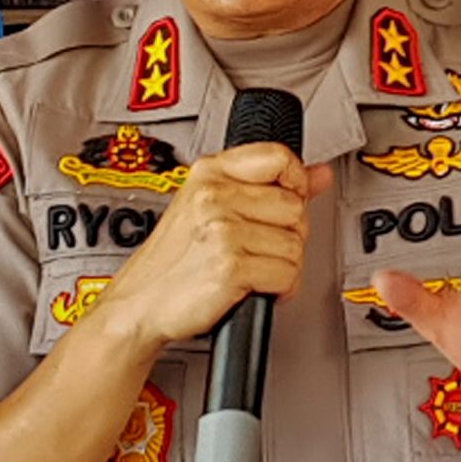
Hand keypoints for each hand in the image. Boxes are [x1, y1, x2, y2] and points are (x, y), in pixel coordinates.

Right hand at [93, 140, 324, 353]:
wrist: (141, 304)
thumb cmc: (175, 260)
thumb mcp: (211, 207)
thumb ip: (270, 185)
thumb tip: (319, 174)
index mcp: (210, 174)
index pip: (279, 157)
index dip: (295, 183)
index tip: (289, 200)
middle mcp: (214, 197)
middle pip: (295, 206)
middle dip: (287, 235)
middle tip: (259, 248)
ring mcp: (222, 231)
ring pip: (295, 245)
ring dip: (282, 267)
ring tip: (252, 270)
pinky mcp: (230, 266)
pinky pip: (287, 275)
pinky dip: (279, 290)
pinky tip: (254, 288)